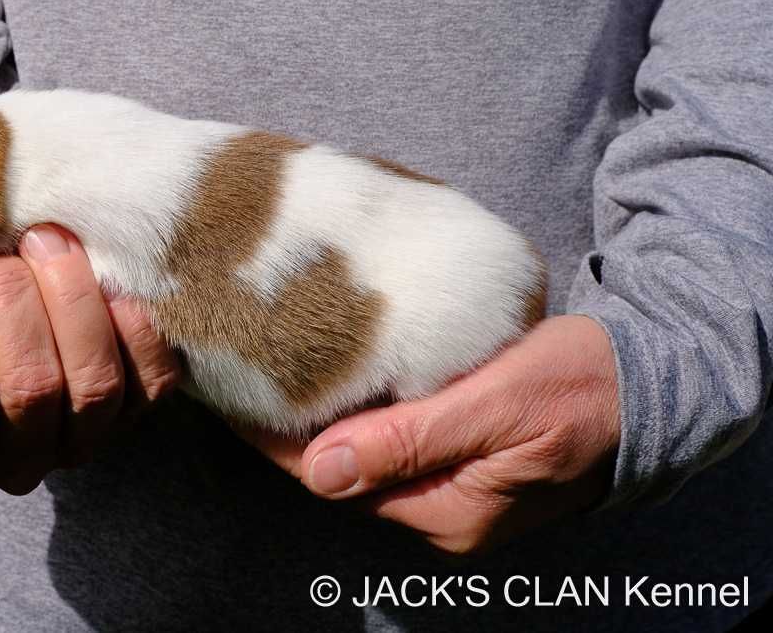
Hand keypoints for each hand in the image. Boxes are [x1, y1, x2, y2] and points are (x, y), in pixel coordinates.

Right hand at [0, 225, 180, 493]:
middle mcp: (19, 463)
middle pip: (30, 387)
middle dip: (12, 299)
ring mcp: (82, 439)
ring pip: (92, 382)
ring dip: (72, 298)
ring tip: (47, 243)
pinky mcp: (134, 409)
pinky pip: (151, 378)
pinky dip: (135, 326)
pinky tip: (107, 285)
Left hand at [242, 315, 620, 553]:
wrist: (654, 382)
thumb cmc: (585, 387)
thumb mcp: (498, 405)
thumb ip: (411, 440)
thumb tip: (321, 473)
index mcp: (450, 512)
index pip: (337, 480)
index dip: (279, 442)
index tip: (231, 401)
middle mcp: (444, 513)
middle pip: (343, 472)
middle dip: (291, 429)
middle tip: (241, 373)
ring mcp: (454, 490)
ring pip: (365, 456)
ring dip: (323, 419)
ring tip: (272, 371)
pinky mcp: (462, 462)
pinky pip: (394, 443)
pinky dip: (361, 413)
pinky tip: (335, 379)